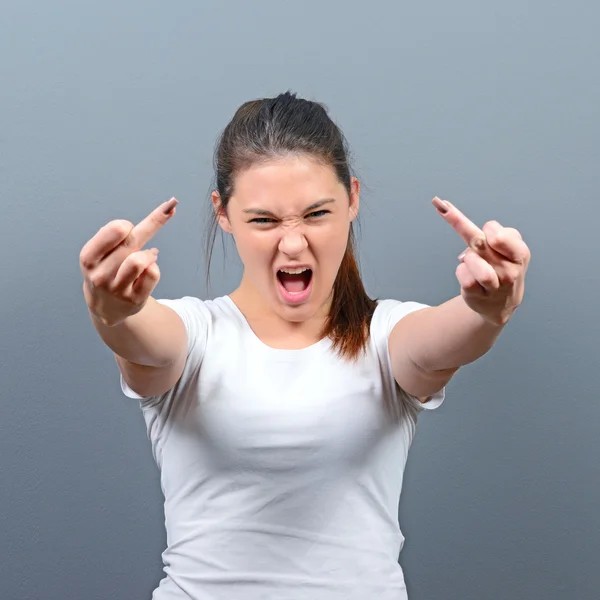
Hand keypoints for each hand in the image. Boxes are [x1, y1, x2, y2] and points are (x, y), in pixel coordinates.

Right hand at [79, 197, 177, 325]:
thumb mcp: (102, 252)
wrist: (104, 306)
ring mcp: (117, 289)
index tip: (130, 225)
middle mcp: (100, 274)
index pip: (114, 231)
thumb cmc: (107, 270)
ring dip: (148, 254)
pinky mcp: (134, 300)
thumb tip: (167, 209)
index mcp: (89, 257)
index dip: (126, 225)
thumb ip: (122, 233)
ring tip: (147, 256)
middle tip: (170, 207)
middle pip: (132, 240)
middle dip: (155, 220)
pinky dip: (154, 267)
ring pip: (141, 260)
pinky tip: (147, 270)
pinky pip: (153, 274)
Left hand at [432, 197, 530, 325]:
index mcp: (519, 254)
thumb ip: (502, 233)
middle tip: (441, 205)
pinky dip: (461, 271)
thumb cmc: (503, 268)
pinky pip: (462, 276)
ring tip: (473, 261)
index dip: (490, 228)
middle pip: (479, 241)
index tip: (484, 226)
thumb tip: (480, 229)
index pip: (500, 235)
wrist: (501, 303)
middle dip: (458, 221)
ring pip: (471, 260)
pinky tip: (468, 275)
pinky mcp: (477, 296)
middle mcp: (510, 271)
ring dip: (468, 257)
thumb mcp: (512, 248)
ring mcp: (494, 286)